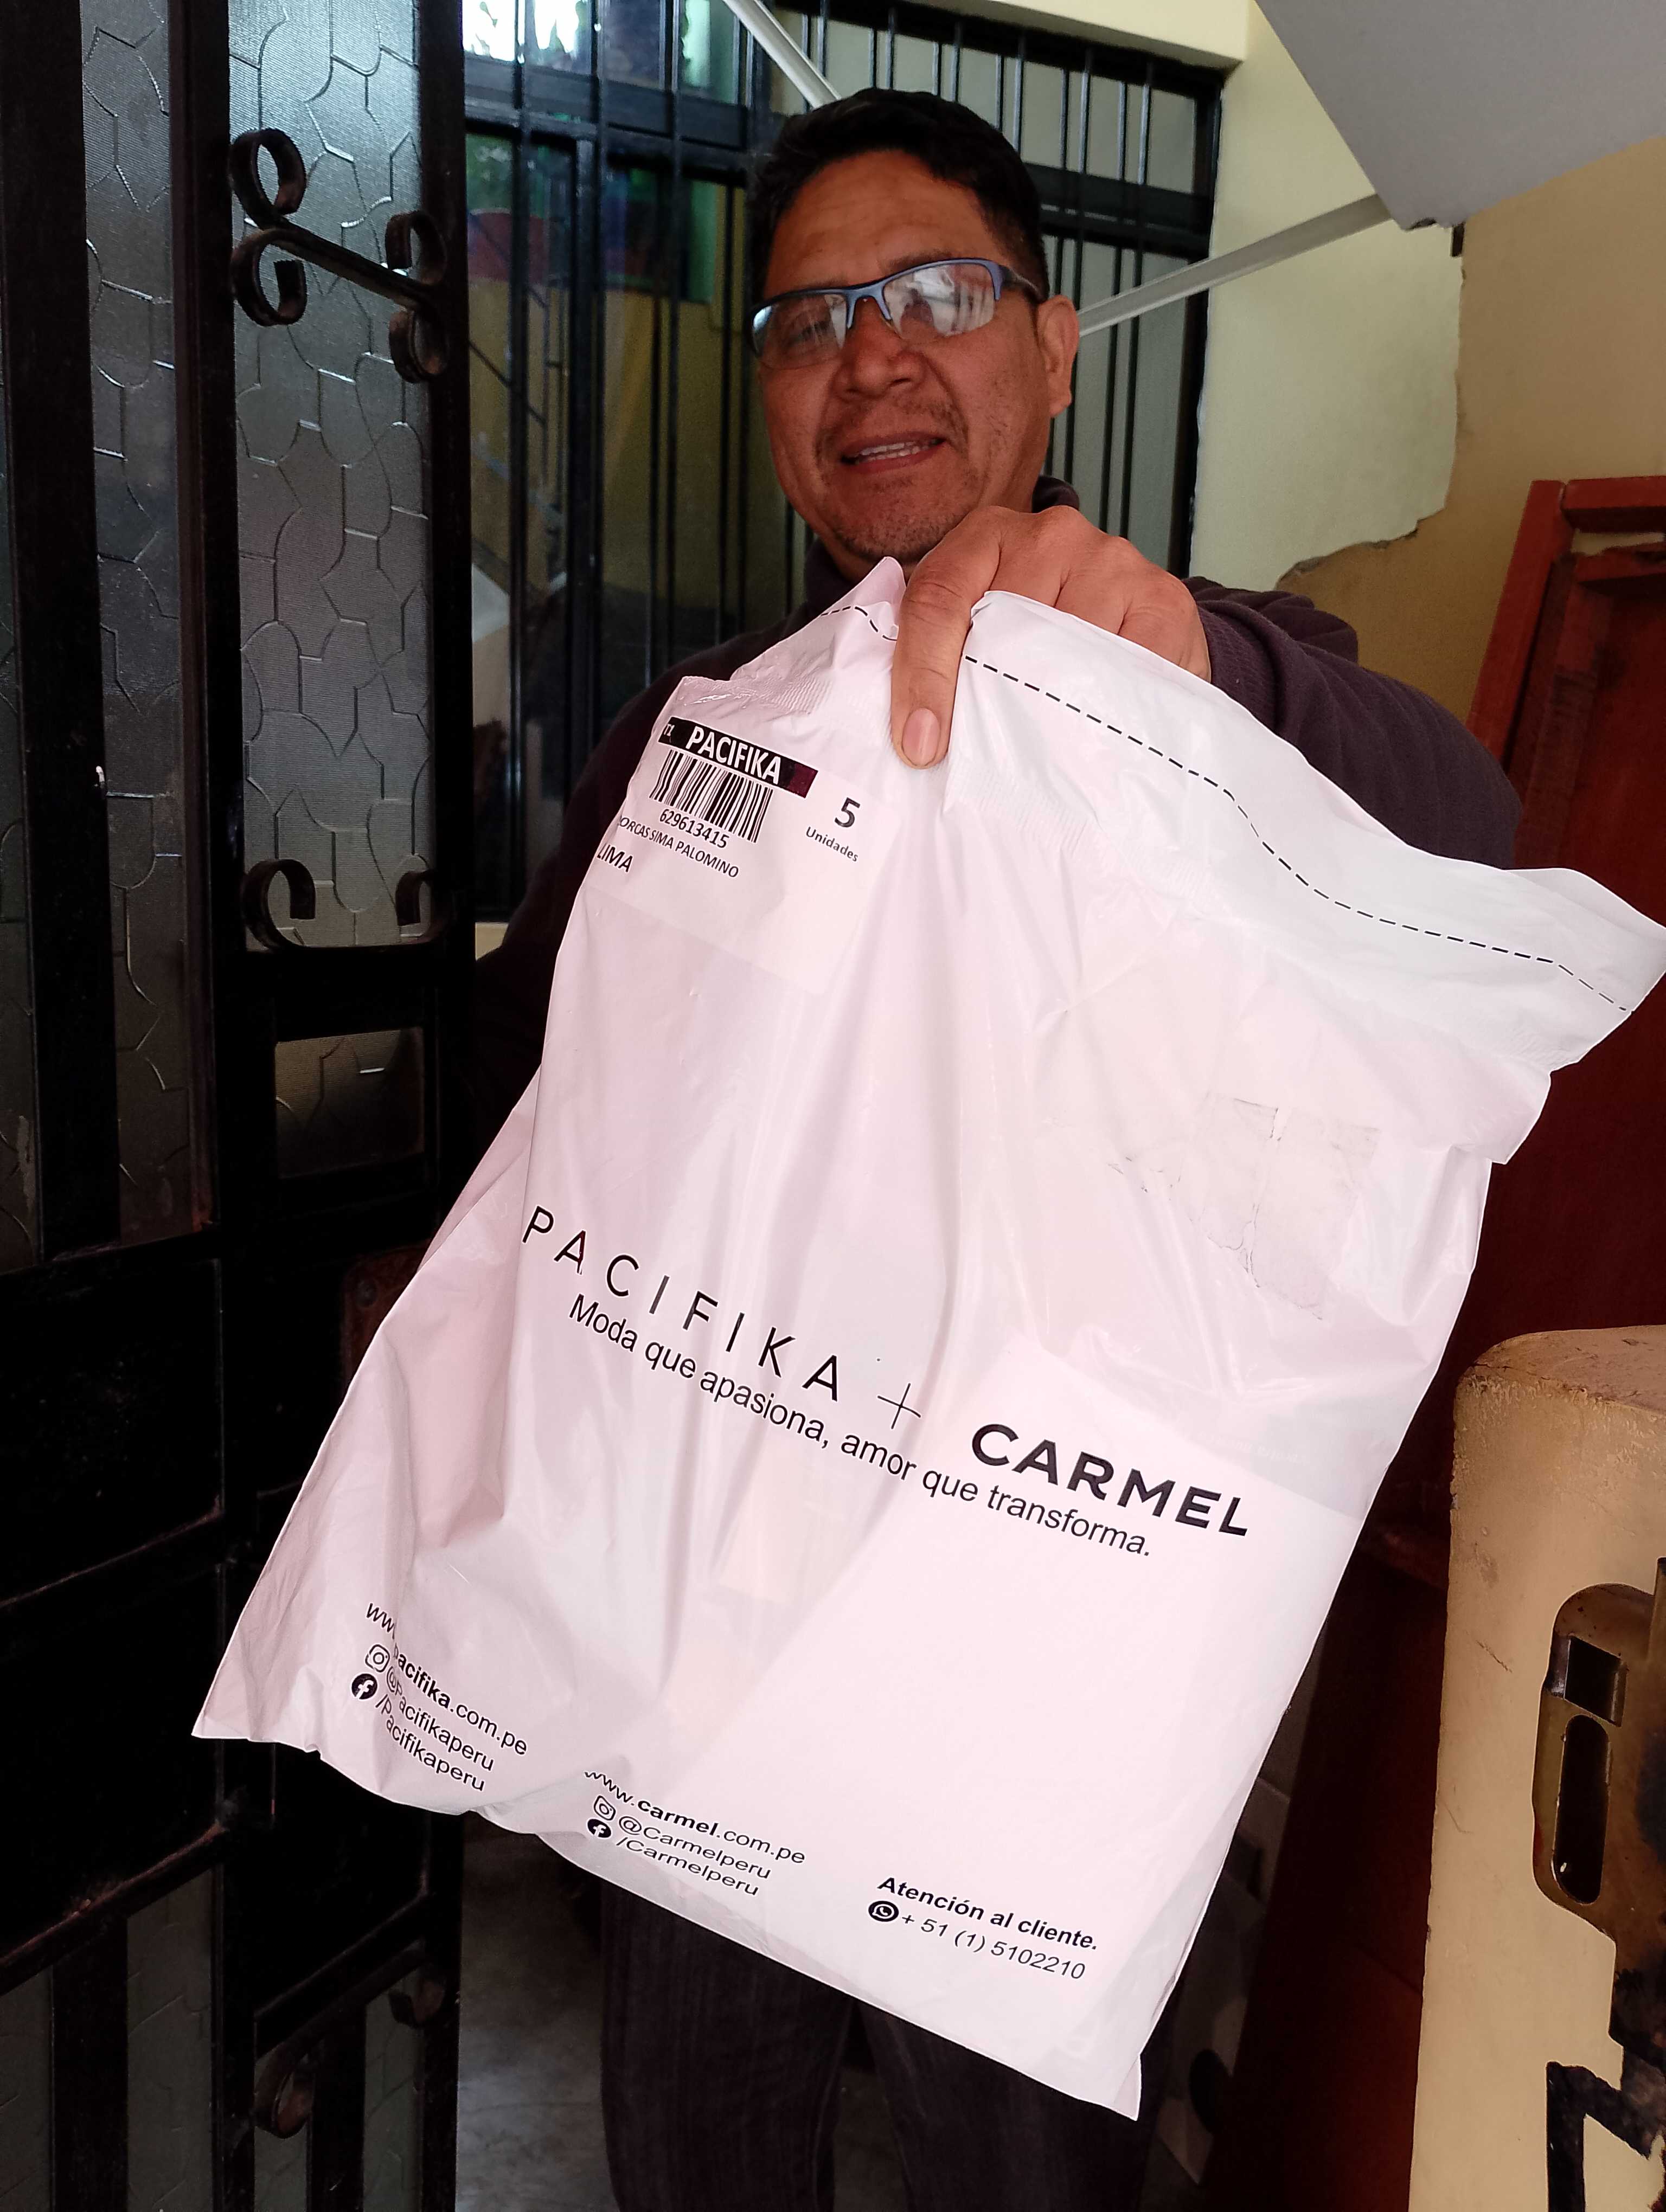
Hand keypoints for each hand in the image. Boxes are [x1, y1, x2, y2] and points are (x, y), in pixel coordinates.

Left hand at [888, 506, 1210, 766]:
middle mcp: (1049, 536)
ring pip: (1064, 649)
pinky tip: (1094, 735)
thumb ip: (938, 658)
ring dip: (1048, 710)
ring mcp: (1110, 561)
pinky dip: (1108, 708)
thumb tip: (911, 737)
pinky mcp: (1162, 598)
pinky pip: (1128, 664)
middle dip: (983, 699)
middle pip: (1001, 624)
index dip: (921, 675)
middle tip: (979, 758)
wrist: (1140, 631)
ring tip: (1040, 750)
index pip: (937, 598)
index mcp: (985, 537)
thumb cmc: (1044, 641)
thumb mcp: (979, 636)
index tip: (920, 743)